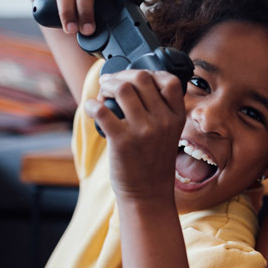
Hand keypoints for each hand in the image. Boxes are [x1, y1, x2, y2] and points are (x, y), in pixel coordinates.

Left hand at [85, 69, 185, 202]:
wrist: (148, 195)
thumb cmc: (154, 164)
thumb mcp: (169, 135)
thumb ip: (161, 111)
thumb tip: (135, 84)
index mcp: (176, 118)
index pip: (170, 81)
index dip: (150, 72)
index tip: (136, 77)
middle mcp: (163, 121)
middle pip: (142, 78)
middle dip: (122, 75)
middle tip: (110, 82)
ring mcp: (143, 131)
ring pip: (123, 89)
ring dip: (107, 86)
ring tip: (102, 94)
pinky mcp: (122, 141)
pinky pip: (102, 110)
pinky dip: (92, 104)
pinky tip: (91, 108)